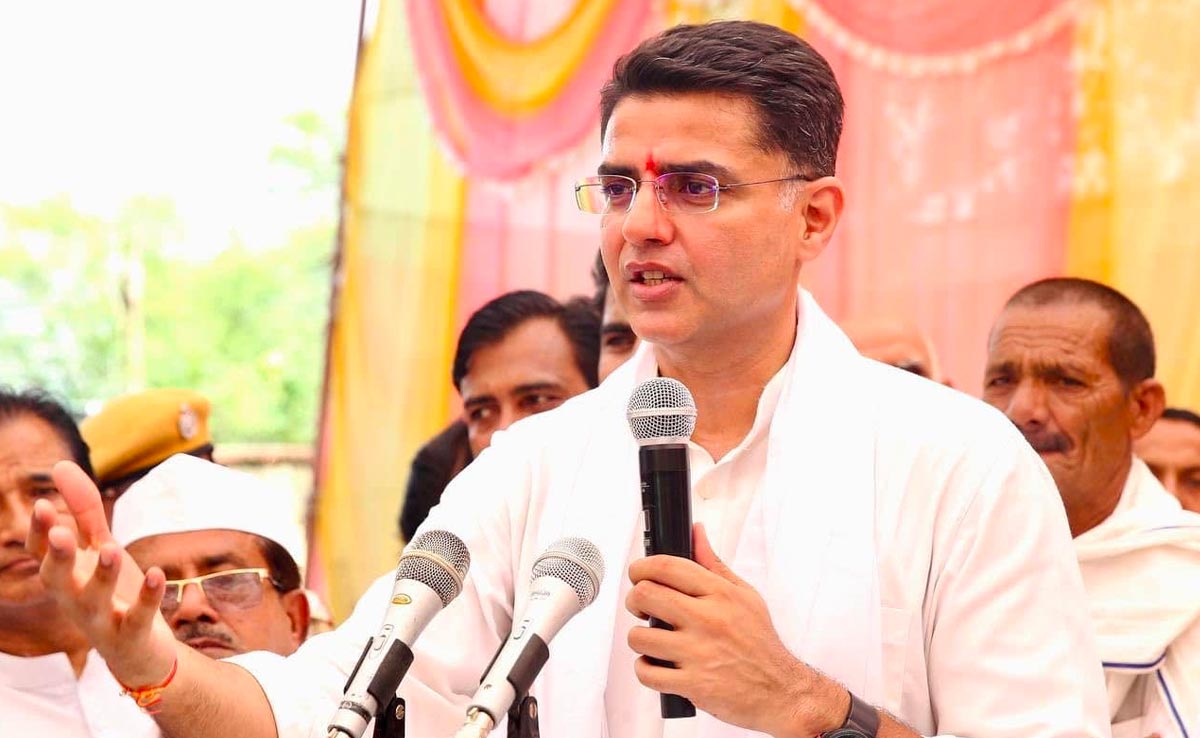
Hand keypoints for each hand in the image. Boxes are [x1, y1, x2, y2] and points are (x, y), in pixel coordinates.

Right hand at [27, 461, 178, 685]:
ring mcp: (101, 620)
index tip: (42, 504)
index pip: (42, 554)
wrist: (140, 651)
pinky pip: (136, 617)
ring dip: (101, 575)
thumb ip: (84, 511)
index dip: (41, 533)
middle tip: (61, 533)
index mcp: (66, 577)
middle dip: (58, 556)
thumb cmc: (113, 593)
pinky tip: (157, 574)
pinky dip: (147, 597)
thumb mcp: (100, 548)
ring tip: (111, 548)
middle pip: (56, 580)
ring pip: (93, 600)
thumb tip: (60, 465)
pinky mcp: (131, 635)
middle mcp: (75, 600)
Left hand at [625, 523, 847, 737]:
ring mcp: (699, 654)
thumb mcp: (744, 595)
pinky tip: (657, 664)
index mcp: (720, 594)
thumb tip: (696, 532)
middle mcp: (708, 620)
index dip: (641, 566)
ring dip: (640, 638)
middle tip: (642, 608)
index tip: (637, 573)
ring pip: (639, 637)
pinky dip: (645, 669)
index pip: (667, 567)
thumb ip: (714, 564)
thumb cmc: (760, 642)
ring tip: (653, 640)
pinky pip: (647, 673)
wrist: (780, 690)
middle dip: (634, 600)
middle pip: (645, 595)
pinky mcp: (693, 685)